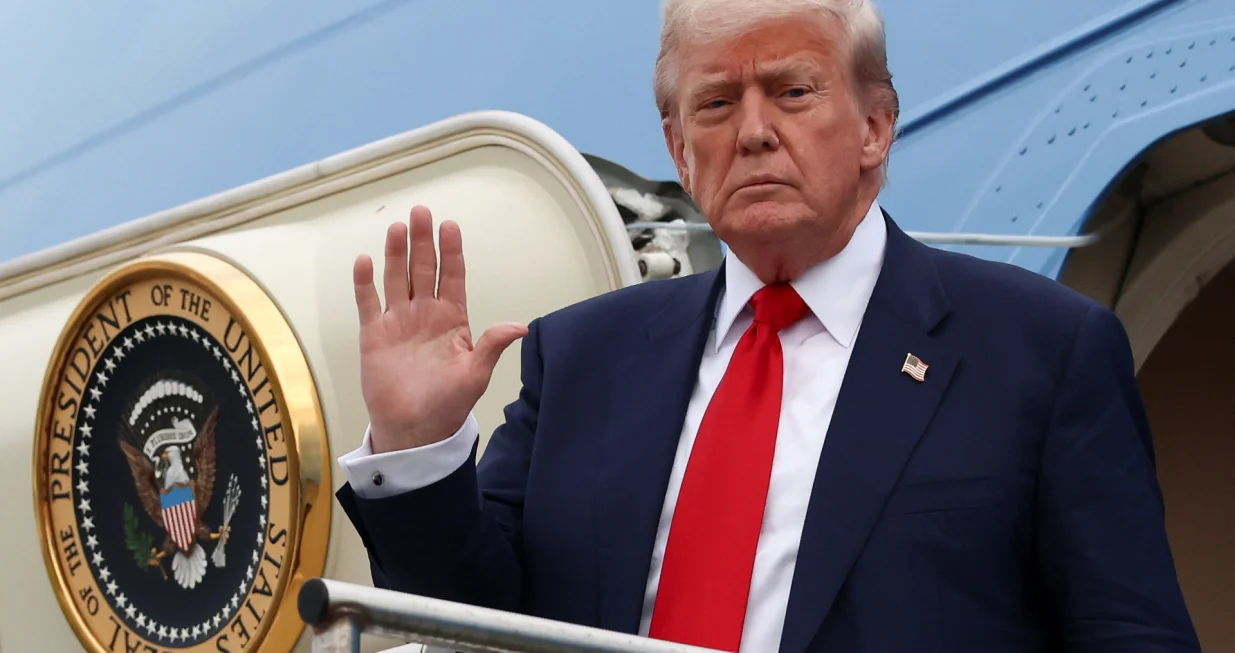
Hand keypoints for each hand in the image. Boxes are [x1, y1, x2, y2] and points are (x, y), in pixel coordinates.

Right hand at [353, 206, 527, 452]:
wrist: (414, 430)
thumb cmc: (448, 404)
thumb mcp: (475, 374)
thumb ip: (492, 346)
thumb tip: (520, 327)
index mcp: (452, 319)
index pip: (452, 277)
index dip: (451, 251)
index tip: (449, 226)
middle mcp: (425, 314)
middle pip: (423, 269)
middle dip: (422, 241)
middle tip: (421, 212)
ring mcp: (398, 322)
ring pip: (396, 278)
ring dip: (395, 253)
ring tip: (397, 227)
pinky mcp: (374, 335)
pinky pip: (368, 303)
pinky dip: (365, 283)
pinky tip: (365, 261)